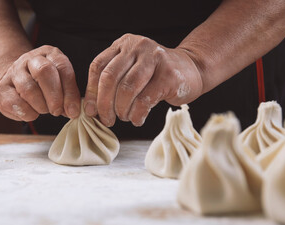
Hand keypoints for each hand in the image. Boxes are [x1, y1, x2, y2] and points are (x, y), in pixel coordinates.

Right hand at [0, 45, 80, 121]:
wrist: (15, 80)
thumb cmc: (44, 85)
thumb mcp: (60, 83)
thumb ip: (68, 94)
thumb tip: (73, 111)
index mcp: (50, 54)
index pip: (63, 68)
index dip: (70, 91)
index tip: (73, 110)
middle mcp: (31, 59)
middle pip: (44, 72)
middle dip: (54, 97)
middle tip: (58, 111)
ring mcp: (14, 71)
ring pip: (28, 89)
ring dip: (40, 106)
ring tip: (45, 110)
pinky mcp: (2, 87)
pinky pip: (14, 103)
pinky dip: (27, 113)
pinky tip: (32, 113)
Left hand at [84, 34, 202, 126]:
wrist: (192, 70)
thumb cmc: (157, 75)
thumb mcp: (132, 70)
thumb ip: (114, 82)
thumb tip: (92, 108)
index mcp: (124, 44)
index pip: (98, 67)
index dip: (91, 92)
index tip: (91, 111)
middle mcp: (137, 47)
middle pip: (110, 77)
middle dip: (104, 104)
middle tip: (107, 120)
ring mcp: (154, 58)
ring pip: (127, 89)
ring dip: (122, 110)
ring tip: (124, 117)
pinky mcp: (168, 75)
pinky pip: (145, 100)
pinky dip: (137, 114)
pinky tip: (137, 119)